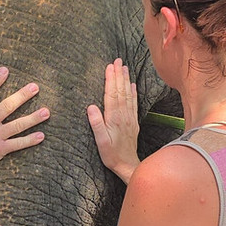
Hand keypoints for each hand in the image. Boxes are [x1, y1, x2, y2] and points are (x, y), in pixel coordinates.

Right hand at [87, 58, 139, 183]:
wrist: (127, 164)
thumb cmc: (111, 154)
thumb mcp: (100, 141)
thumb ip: (96, 124)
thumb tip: (91, 107)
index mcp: (114, 118)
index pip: (112, 94)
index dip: (111, 79)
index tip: (110, 66)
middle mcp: (123, 115)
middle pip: (121, 91)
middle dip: (119, 75)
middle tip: (118, 60)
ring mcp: (130, 118)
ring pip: (128, 95)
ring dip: (126, 80)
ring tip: (124, 67)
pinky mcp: (133, 122)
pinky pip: (133, 103)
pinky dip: (133, 92)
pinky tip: (133, 85)